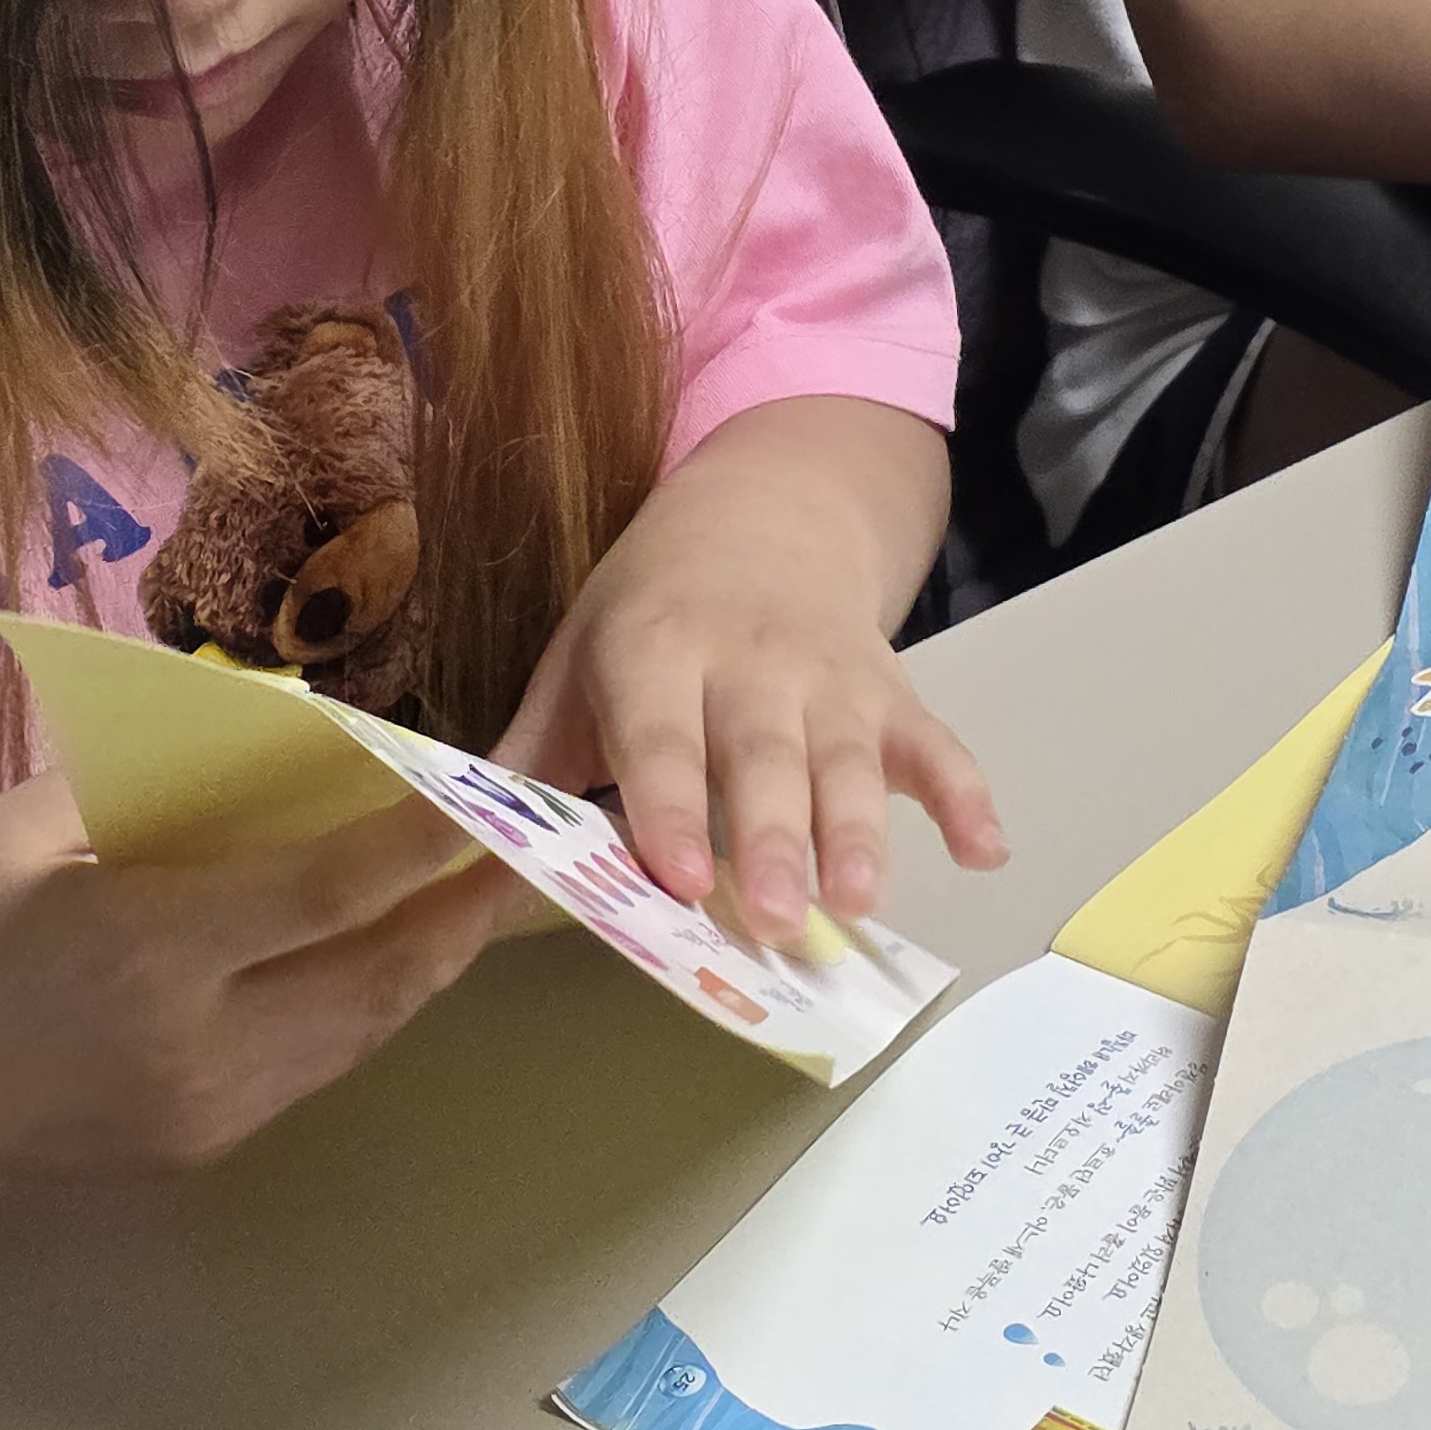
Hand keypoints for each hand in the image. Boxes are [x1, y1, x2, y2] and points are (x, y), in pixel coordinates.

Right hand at [0, 775, 519, 1188]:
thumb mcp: (31, 822)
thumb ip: (158, 781)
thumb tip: (280, 726)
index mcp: (147, 948)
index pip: (332, 890)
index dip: (427, 841)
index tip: (492, 792)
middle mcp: (195, 1045)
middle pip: (380, 975)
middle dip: (464, 909)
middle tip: (523, 844)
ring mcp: (204, 1113)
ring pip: (364, 1030)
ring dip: (428, 961)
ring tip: (475, 894)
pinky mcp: (199, 1148)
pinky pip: (315, 1066)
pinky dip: (366, 1002)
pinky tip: (383, 952)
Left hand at [489, 398, 1002, 945]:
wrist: (765, 509)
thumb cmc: (651, 609)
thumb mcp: (575, 661)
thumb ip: (528, 760)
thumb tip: (443, 856)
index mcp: (654, 650)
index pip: (661, 735)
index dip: (671, 805)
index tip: (680, 879)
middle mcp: (748, 659)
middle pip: (765, 755)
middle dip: (774, 838)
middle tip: (778, 919)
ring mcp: (830, 674)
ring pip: (849, 758)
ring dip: (860, 830)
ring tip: (861, 904)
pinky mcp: (892, 689)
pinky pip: (937, 742)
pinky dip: (966, 794)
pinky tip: (987, 851)